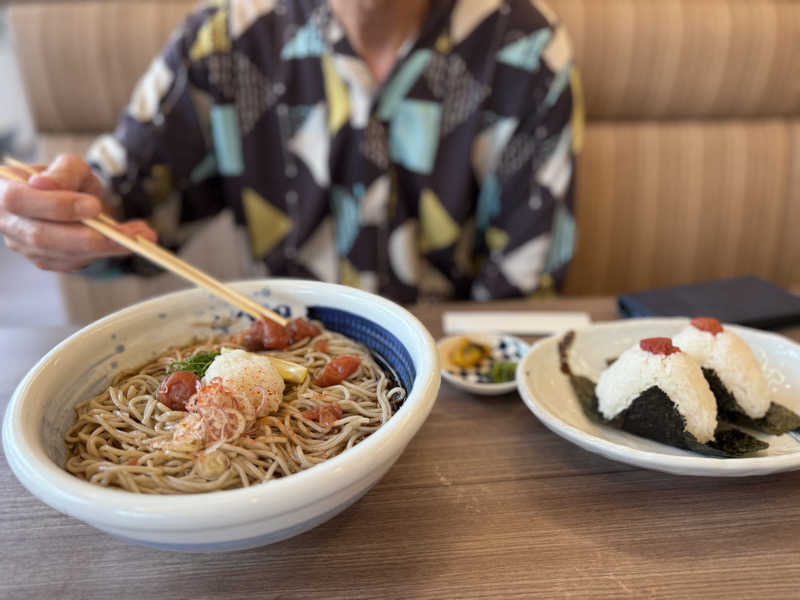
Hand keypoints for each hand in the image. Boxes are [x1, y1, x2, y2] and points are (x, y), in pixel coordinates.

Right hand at [0, 154, 155, 270]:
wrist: (64, 199)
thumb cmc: (63, 179)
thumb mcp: (67, 166)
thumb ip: (62, 172)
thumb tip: (46, 185)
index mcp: (3, 193)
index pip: (20, 201)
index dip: (56, 206)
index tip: (94, 207)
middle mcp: (9, 225)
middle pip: (42, 238)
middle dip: (86, 238)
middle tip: (126, 235)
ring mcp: (27, 248)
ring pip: (63, 255)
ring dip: (108, 248)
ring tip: (144, 236)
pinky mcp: (49, 262)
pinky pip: (78, 262)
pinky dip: (109, 253)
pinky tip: (134, 241)